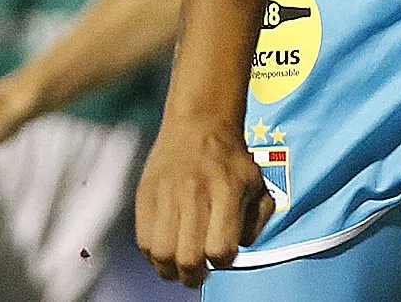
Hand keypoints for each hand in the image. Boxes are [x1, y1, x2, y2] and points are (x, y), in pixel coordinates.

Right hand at [133, 117, 275, 285]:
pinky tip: (164, 250)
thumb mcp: (257, 184)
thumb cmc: (232, 160)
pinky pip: (143, 239)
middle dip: (194, 275)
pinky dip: (152, 255)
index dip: (223, 262)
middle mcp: (195, 193)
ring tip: (177, 268)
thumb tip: (237, 249)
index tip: (222, 256)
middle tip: (197, 275)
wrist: (199, 123)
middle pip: (188, 257)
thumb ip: (256, 222)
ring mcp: (167, 194)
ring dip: (170, 270)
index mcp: (227, 191)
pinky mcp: (145, 195)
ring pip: (162, 253)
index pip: (221, 248)